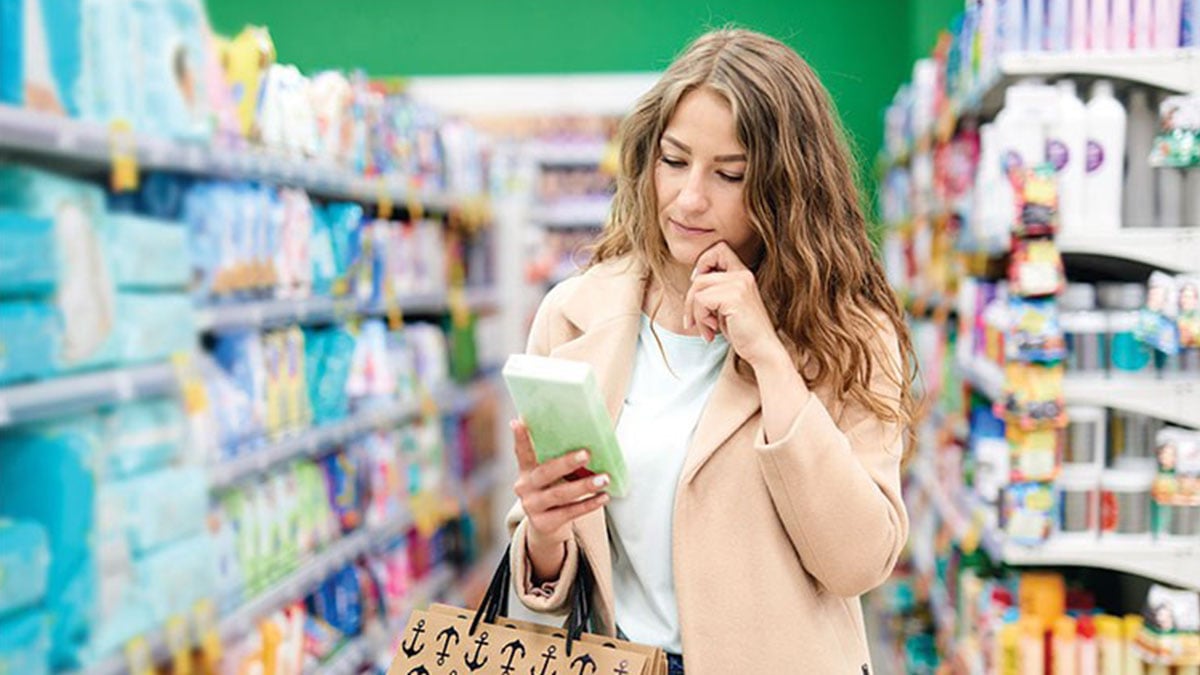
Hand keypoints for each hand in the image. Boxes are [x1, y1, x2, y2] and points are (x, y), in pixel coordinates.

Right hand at [511, 419, 609, 549]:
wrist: (547, 527)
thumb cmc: (554, 490)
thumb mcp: (550, 476)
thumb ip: (558, 460)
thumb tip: (588, 438)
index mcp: (525, 470)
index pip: (521, 452)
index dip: (520, 438)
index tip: (518, 422)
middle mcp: (524, 487)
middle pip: (545, 472)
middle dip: (567, 463)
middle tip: (587, 453)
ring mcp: (532, 506)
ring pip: (559, 494)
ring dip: (584, 486)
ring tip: (604, 478)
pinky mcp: (543, 523)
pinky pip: (569, 513)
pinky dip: (588, 504)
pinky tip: (603, 497)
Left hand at [683, 242, 787, 367]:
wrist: (762, 350)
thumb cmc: (743, 332)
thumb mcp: (726, 305)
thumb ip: (715, 290)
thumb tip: (692, 282)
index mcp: (743, 274)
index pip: (719, 248)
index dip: (703, 262)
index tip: (698, 284)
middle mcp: (743, 274)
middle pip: (700, 276)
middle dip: (690, 301)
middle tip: (693, 322)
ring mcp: (739, 284)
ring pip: (697, 289)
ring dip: (695, 313)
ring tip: (706, 329)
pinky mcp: (734, 297)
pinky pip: (700, 300)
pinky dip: (700, 318)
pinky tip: (712, 331)